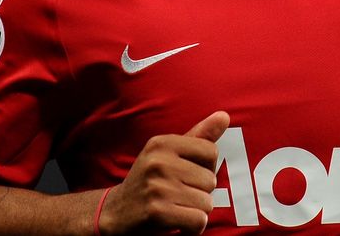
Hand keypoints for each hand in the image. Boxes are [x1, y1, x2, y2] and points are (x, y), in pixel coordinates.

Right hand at [98, 111, 229, 234]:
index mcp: (162, 142)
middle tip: (176, 196)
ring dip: (196, 211)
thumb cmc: (150, 181)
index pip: (211, 152)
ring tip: (175, 208)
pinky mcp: (156, 212)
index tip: (187, 176)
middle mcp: (158, 161)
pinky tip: (176, 223)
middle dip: (200, 193)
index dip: (206, 168)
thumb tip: (224, 115)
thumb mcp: (169, 154)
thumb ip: (199, 136)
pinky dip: (192, 228)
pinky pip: (198, 221)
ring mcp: (156, 187)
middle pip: (211, 180)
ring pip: (207, 202)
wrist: (115, 213)